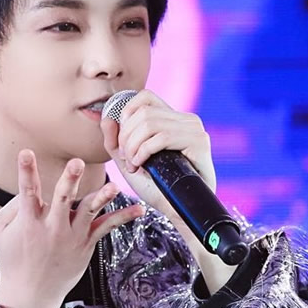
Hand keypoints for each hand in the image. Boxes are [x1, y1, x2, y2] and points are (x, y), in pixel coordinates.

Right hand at [0, 149, 144, 307]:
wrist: (31, 295)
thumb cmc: (12, 259)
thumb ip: (10, 208)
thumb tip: (25, 189)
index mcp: (28, 221)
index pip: (26, 192)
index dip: (26, 171)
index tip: (26, 152)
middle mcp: (52, 227)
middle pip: (63, 199)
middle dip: (70, 180)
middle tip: (76, 163)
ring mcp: (71, 236)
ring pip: (89, 212)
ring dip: (102, 197)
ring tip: (113, 187)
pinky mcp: (86, 244)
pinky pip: (106, 227)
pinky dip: (123, 217)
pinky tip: (139, 209)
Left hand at [100, 89, 215, 224]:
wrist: (177, 210)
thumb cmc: (155, 187)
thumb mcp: (128, 160)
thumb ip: (114, 141)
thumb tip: (107, 118)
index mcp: (171, 119)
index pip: (145, 97)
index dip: (126, 113)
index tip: (122, 140)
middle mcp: (185, 119)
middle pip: (143, 112)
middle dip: (126, 137)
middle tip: (127, 159)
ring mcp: (194, 129)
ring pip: (150, 123)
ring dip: (133, 146)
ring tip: (133, 164)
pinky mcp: (199, 142)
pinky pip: (163, 137)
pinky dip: (144, 151)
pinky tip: (141, 165)